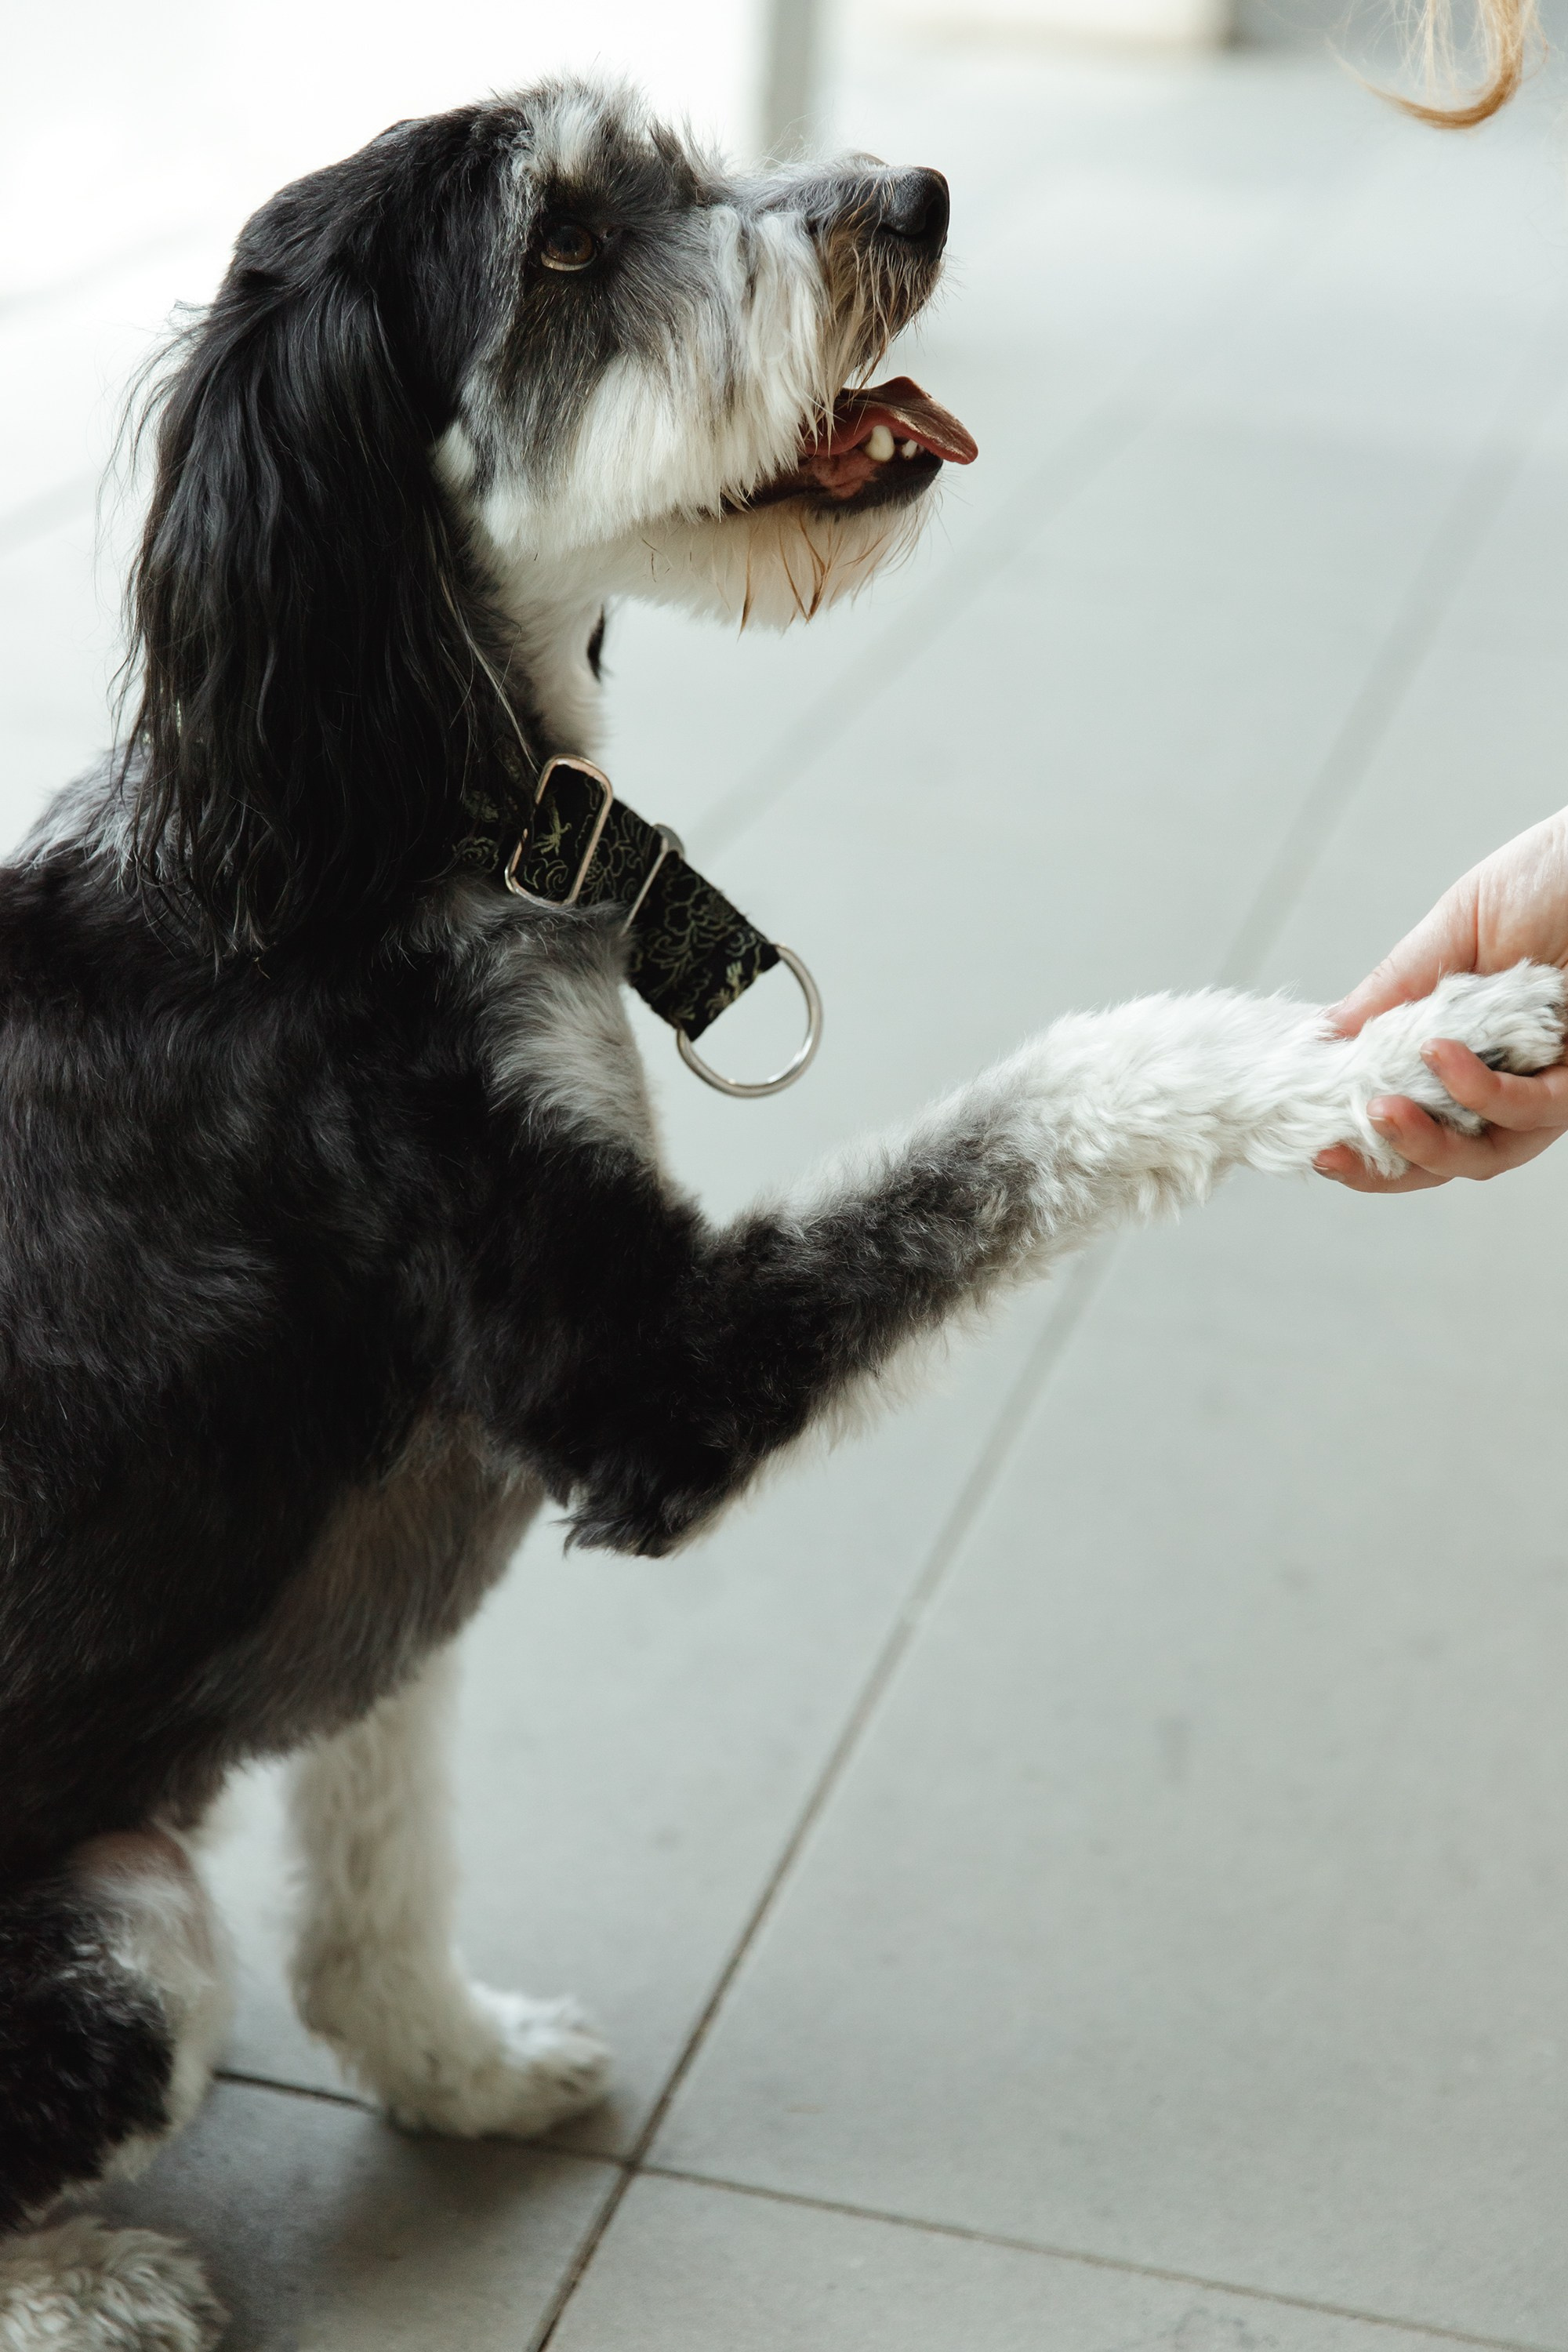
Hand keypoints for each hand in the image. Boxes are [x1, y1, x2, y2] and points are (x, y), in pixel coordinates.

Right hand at [1314, 808, 1567, 1191]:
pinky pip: (1530, 1110)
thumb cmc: (1557, 876)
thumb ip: (1397, 987)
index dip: (1361, 1138)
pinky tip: (1440, 1054)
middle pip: (1445, 1157)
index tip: (1310, 1137)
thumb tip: (1326, 1035)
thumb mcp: (1457, 926)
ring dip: (1425, 1142)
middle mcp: (1513, 1077)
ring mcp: (1549, 1084)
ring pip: (1485, 1153)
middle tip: (1329, 1149)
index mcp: (1473, 1046)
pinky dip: (1479, 1092)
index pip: (1412, 1114)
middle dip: (1382, 1165)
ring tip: (1380, 1107)